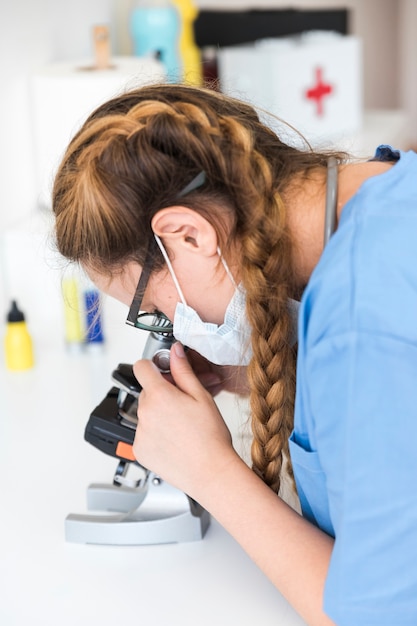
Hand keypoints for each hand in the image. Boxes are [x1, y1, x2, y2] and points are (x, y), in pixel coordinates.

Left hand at [133, 342, 238, 497]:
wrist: (211, 472)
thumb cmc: (210, 437)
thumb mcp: (201, 396)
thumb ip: (183, 371)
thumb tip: (175, 351)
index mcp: (159, 396)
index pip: (141, 368)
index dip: (152, 367)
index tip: (161, 372)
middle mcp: (144, 413)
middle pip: (147, 392)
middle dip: (162, 394)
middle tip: (183, 405)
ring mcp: (139, 433)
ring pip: (146, 414)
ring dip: (158, 415)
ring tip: (181, 427)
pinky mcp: (139, 450)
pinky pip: (144, 434)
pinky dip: (155, 435)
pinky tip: (174, 440)